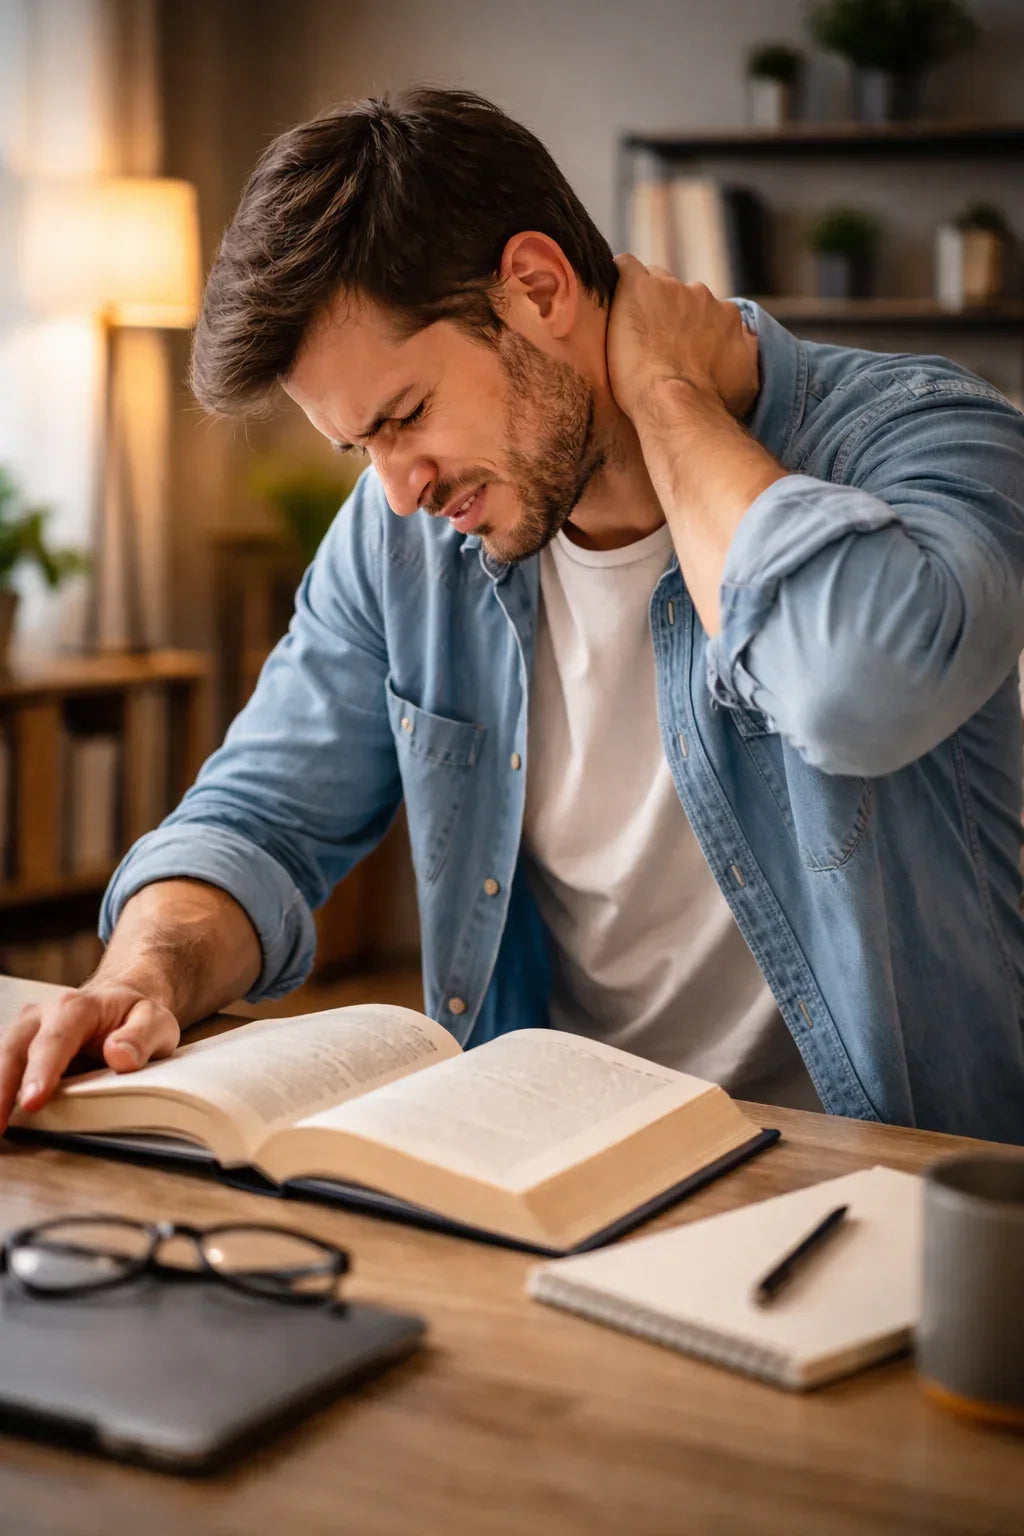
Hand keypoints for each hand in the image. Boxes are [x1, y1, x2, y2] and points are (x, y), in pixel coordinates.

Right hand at [0, 984, 179, 1131]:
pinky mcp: (18, 1051)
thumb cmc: (135, 1016)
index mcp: (76, 1008)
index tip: (33, 1101)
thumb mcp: (155, 1021)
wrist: (117, 1003)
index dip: (42, 1070)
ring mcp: (25, 1033)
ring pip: (1, 1060)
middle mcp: (41, 1016)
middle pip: (13, 1050)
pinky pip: (2, 1071)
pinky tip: (0, 1120)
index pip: (55, 1038)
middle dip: (1, 1089)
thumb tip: (119, 1056)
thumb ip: (142, 1036)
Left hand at [606, 253, 758, 423]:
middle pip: (680, 295)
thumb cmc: (707, 404)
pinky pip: (626, 267)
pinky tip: (610, 297)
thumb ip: (745, 363)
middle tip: (651, 344)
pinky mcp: (638, 287)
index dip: (689, 329)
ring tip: (629, 332)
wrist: (675, 403)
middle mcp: (703, 297)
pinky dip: (619, 278)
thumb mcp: (744, 386)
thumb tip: (744, 357)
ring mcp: (670, 288)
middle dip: (667, 314)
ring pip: (654, 283)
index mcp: (727, 317)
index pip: (706, 312)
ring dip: (644, 303)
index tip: (676, 348)